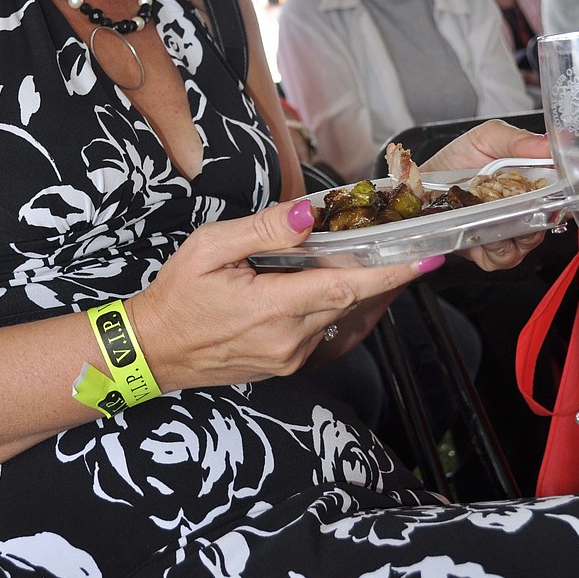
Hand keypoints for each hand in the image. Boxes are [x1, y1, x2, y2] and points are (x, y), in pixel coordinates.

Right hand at [127, 199, 443, 391]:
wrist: (152, 351)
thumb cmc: (177, 296)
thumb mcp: (209, 248)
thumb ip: (264, 230)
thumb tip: (309, 214)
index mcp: (272, 308)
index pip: (345, 286)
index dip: (390, 270)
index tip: (426, 254)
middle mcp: (290, 340)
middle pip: (351, 299)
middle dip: (378, 266)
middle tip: (399, 234)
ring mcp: (291, 357)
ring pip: (341, 315)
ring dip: (356, 285)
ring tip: (365, 250)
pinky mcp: (288, 364)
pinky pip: (326, 330)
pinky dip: (335, 303)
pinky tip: (329, 280)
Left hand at [421, 119, 549, 270]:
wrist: (420, 183)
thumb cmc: (456, 161)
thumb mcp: (487, 139)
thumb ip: (517, 140)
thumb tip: (546, 143)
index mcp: (532, 185)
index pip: (560, 194)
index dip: (559, 192)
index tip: (550, 186)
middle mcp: (524, 212)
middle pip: (546, 222)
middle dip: (534, 214)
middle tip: (517, 200)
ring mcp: (508, 234)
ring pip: (526, 242)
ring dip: (511, 229)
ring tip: (490, 212)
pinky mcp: (488, 253)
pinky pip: (502, 257)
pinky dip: (493, 245)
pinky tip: (478, 228)